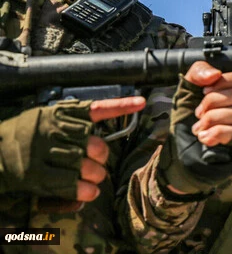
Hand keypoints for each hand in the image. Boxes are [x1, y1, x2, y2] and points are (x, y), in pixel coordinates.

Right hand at [0, 95, 144, 211]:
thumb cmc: (27, 134)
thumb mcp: (49, 117)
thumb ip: (75, 119)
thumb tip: (108, 123)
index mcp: (59, 115)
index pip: (96, 109)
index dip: (121, 106)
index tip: (141, 103)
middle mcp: (54, 131)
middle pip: (96, 146)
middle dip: (102, 158)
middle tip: (98, 163)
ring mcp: (45, 153)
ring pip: (86, 167)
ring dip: (95, 176)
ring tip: (93, 178)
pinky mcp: (37, 174)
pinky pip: (71, 185)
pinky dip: (85, 191)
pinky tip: (89, 191)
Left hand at [158, 61, 231, 194]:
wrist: (180, 152)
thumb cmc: (188, 120)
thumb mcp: (188, 90)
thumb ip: (199, 72)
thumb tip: (215, 73)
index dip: (224, 82)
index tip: (204, 90)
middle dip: (213, 101)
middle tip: (198, 113)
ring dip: (211, 120)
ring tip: (199, 129)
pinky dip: (215, 133)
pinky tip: (205, 138)